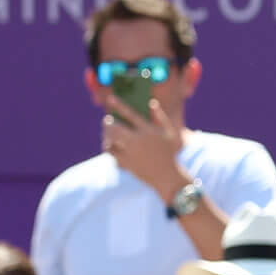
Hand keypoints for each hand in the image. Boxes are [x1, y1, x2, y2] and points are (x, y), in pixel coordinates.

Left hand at [96, 80, 191, 197]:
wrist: (166, 176)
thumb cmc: (168, 152)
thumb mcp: (169, 133)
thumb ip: (160, 117)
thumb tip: (151, 103)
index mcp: (148, 130)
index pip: (131, 114)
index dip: (119, 105)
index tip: (110, 98)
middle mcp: (138, 140)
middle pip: (115, 127)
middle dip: (108, 123)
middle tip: (107, 121)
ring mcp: (130, 153)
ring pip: (110, 140)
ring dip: (106, 135)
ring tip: (107, 133)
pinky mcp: (126, 164)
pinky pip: (111, 153)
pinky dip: (108, 148)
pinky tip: (110, 146)